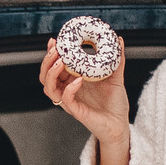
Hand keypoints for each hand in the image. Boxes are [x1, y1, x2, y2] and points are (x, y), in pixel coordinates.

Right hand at [41, 41, 130, 164]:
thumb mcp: (115, 76)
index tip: (55, 41)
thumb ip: (116, 60)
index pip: (54, 66)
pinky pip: (65, 100)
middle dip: (47, 61)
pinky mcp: (76, 111)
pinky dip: (69, 89)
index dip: (51, 53)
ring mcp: (70, 101)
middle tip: (56, 50)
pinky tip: (78, 80)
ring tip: (61, 62)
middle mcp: (67, 90)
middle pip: (45, 76)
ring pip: (49, 88)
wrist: (120, 124)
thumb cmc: (115, 103)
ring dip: (51, 73)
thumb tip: (118, 40)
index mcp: (72, 80)